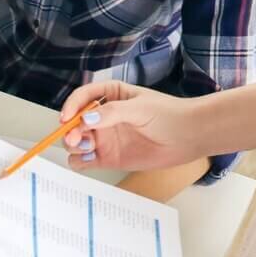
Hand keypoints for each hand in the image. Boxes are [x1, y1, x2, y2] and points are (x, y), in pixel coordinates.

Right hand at [59, 81, 206, 174]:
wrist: (187, 137)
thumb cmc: (168, 115)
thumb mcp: (139, 107)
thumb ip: (112, 113)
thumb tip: (86, 120)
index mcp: (109, 95)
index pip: (82, 98)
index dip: (71, 107)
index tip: (67, 118)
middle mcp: (102, 117)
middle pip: (74, 122)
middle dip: (70, 129)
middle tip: (75, 137)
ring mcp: (104, 138)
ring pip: (75, 142)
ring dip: (74, 145)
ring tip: (87, 147)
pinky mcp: (107, 158)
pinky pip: (83, 161)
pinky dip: (79, 161)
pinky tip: (89, 158)